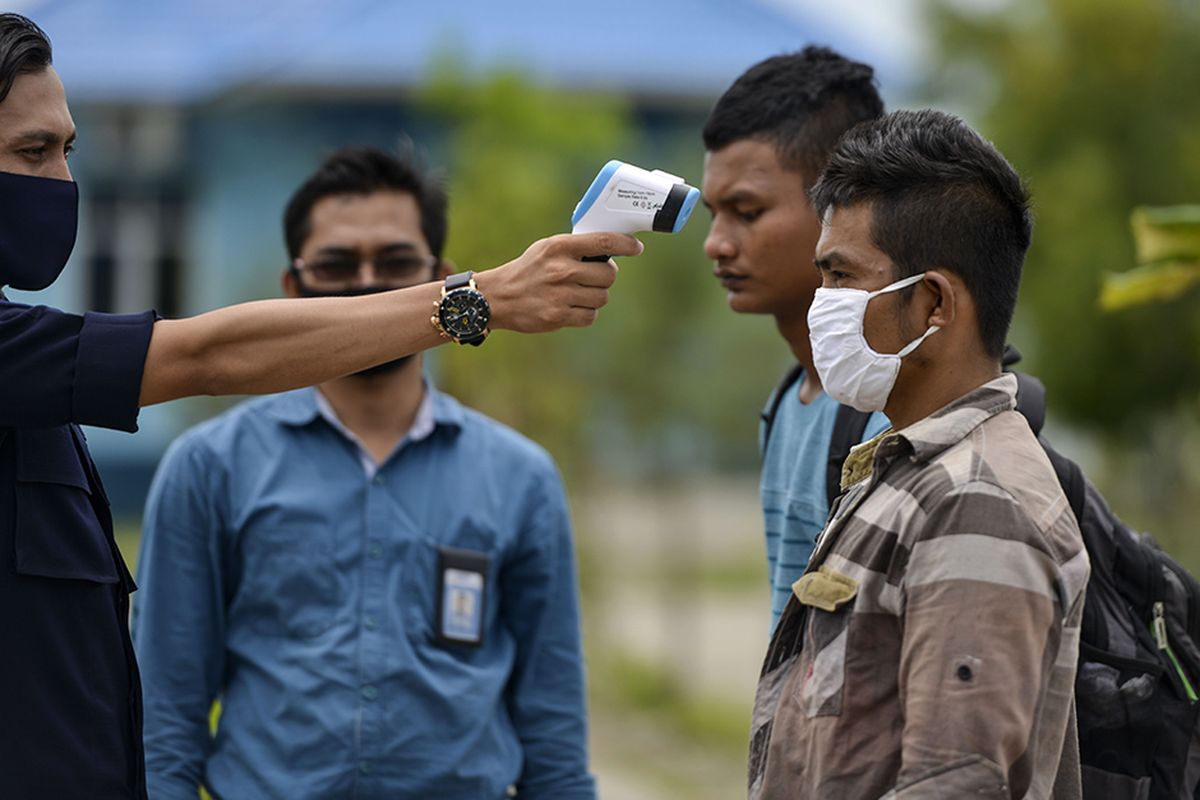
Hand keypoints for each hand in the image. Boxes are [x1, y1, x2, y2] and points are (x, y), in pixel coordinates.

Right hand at [476, 232, 642, 332]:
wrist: (496, 298)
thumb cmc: (528, 271)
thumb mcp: (547, 249)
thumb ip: (576, 248)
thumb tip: (613, 249)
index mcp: (559, 246)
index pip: (604, 242)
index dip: (626, 245)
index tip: (636, 248)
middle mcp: (561, 269)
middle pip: (609, 274)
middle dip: (605, 277)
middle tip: (592, 278)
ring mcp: (560, 294)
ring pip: (602, 297)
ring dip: (595, 297)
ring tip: (577, 294)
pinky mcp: (558, 316)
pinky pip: (590, 316)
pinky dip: (586, 314)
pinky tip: (571, 307)